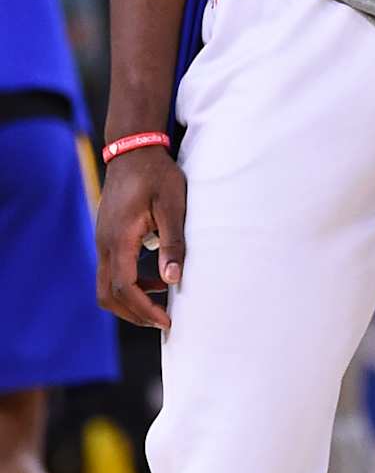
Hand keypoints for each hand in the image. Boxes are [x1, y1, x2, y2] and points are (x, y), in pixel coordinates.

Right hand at [96, 150, 186, 332]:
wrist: (133, 150)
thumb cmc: (156, 175)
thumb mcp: (173, 206)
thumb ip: (173, 243)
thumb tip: (173, 279)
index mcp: (119, 238)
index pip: (124, 287)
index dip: (144, 310)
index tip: (167, 321)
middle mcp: (104, 243)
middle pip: (108, 295)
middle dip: (134, 314)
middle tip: (163, 321)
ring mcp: (102, 241)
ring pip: (105, 286)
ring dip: (129, 301)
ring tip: (160, 304)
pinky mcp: (106, 237)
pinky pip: (110, 271)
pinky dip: (128, 285)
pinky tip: (155, 280)